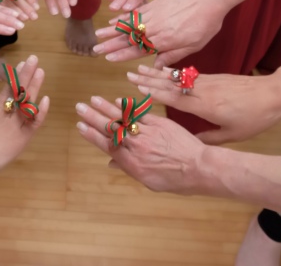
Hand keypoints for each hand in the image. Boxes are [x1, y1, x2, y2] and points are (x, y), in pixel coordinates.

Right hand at [0, 55, 49, 173]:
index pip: (8, 89)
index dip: (15, 77)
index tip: (20, 65)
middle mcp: (7, 112)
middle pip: (19, 89)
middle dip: (26, 73)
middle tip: (33, 59)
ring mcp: (16, 122)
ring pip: (27, 100)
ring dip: (35, 85)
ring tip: (40, 71)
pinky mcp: (24, 135)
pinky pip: (35, 121)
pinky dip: (41, 110)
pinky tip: (46, 99)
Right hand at [75, 95, 206, 193]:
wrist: (200, 167)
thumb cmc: (176, 180)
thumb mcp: (149, 181)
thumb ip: (128, 168)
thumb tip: (111, 163)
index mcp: (132, 164)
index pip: (107, 145)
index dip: (92, 135)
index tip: (80, 126)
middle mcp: (137, 146)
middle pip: (111, 129)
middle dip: (93, 117)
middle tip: (79, 107)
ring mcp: (148, 133)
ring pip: (123, 118)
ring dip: (106, 108)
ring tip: (93, 100)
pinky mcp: (160, 123)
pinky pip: (140, 113)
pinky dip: (127, 107)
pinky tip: (117, 101)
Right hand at [93, 0, 227, 64]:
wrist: (209, 0)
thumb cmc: (204, 25)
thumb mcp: (192, 46)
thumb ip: (172, 56)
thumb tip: (156, 66)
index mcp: (163, 42)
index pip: (138, 50)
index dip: (122, 55)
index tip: (109, 58)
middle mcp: (154, 28)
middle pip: (127, 38)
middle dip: (110, 44)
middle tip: (96, 49)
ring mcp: (152, 15)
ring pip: (127, 24)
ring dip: (111, 30)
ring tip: (98, 35)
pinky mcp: (154, 4)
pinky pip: (134, 12)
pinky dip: (122, 16)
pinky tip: (112, 20)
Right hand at [128, 65, 280, 144]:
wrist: (274, 94)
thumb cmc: (255, 118)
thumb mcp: (233, 135)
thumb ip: (210, 138)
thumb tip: (192, 144)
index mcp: (206, 106)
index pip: (174, 98)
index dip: (155, 92)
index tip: (138, 87)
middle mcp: (203, 90)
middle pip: (171, 84)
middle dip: (149, 79)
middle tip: (130, 74)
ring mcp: (207, 81)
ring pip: (177, 77)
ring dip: (158, 73)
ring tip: (141, 68)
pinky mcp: (213, 77)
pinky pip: (187, 75)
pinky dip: (173, 73)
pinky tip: (164, 71)